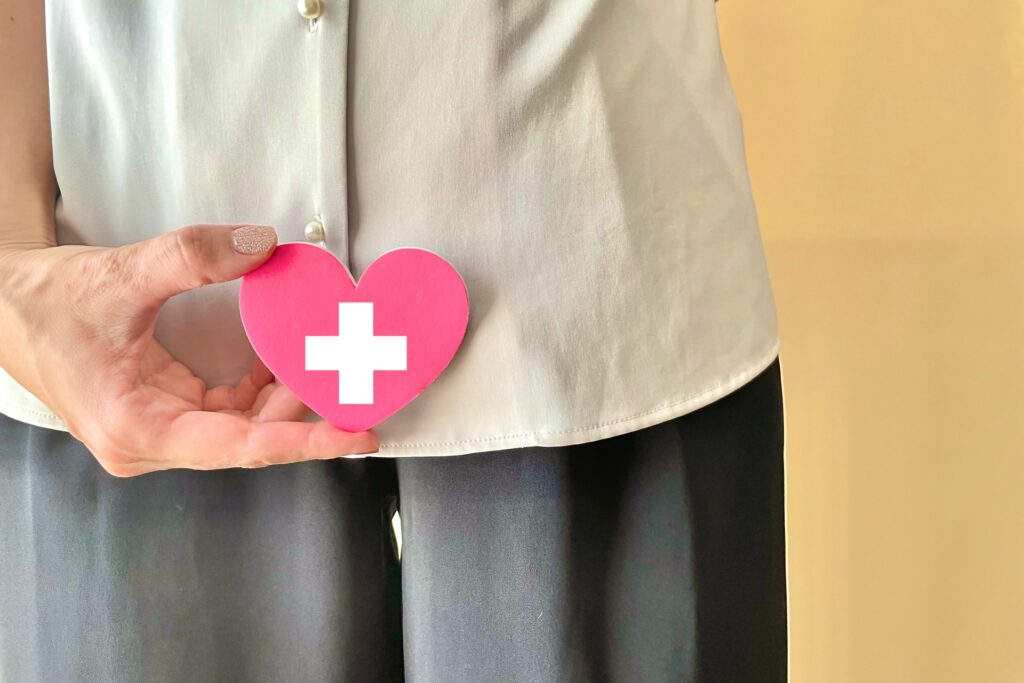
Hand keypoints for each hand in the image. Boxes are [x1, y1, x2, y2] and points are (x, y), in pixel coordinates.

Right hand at [0, 224, 379, 476]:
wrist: (1, 305)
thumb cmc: (42, 307)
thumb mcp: (120, 276)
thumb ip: (194, 257)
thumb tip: (262, 246)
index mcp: (137, 428)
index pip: (240, 445)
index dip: (304, 441)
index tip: (354, 436)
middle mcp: (150, 441)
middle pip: (249, 437)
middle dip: (306, 412)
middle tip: (360, 388)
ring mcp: (159, 427)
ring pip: (243, 423)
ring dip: (286, 395)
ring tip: (331, 366)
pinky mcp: (165, 408)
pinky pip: (228, 406)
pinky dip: (261, 383)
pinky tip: (285, 356)